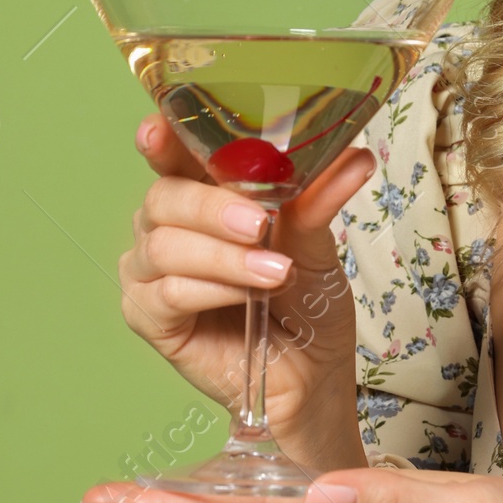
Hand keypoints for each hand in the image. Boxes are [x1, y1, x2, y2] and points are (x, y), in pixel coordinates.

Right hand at [116, 113, 374, 472]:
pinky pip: (167, 292)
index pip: (173, 154)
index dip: (164, 138)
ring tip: (275, 272)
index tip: (160, 127)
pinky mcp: (149, 317)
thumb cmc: (307, 305)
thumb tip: (353, 155)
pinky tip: (246, 295)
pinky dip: (212, 288)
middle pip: (164, 197)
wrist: (313, 375)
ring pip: (163, 244)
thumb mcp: (316, 244)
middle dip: (211, 206)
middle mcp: (165, 227)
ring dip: (223, 256)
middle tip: (259, 222)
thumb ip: (317, 199)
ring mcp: (150, 272)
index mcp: (199, 195)